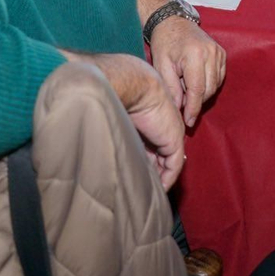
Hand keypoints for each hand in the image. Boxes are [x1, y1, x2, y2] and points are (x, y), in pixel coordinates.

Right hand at [86, 51, 186, 189]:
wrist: (132, 83)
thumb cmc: (117, 92)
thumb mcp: (116, 111)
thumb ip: (117, 125)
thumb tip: (100, 137)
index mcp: (149, 117)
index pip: (151, 142)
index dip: (144, 158)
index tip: (135, 171)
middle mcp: (162, 126)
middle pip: (159, 154)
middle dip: (151, 170)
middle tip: (140, 185)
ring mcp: (170, 133)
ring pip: (166, 162)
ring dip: (157, 177)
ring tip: (146, 192)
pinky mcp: (174, 142)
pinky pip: (173, 167)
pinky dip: (166, 179)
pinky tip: (158, 190)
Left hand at [148, 16, 225, 126]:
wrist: (173, 22)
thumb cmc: (164, 43)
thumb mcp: (162, 66)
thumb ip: (171, 88)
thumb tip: (179, 110)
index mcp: (195, 55)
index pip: (197, 90)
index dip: (193, 108)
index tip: (188, 122)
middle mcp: (211, 53)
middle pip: (208, 90)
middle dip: (196, 101)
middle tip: (181, 102)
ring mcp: (219, 52)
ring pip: (215, 85)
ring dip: (202, 93)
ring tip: (185, 88)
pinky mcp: (222, 53)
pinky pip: (219, 77)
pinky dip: (209, 84)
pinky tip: (195, 81)